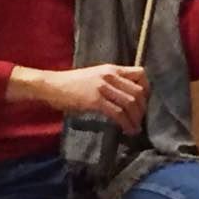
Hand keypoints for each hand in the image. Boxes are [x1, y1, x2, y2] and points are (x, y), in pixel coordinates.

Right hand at [8, 64, 148, 133]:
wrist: (51, 85)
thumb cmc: (71, 83)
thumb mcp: (95, 76)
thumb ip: (111, 82)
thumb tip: (125, 95)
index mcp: (111, 69)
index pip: (140, 73)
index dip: (147, 89)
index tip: (144, 101)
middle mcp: (110, 76)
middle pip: (138, 91)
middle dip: (143, 108)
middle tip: (140, 119)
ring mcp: (103, 88)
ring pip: (130, 103)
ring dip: (136, 118)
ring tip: (135, 128)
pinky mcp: (95, 101)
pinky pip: (118, 113)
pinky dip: (126, 123)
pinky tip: (126, 130)